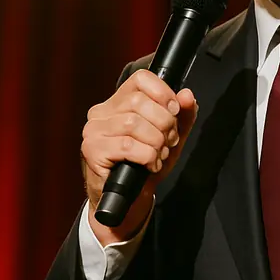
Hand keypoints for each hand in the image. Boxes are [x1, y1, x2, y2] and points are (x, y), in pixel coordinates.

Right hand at [81, 69, 197, 242]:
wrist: (129, 200)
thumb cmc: (146, 164)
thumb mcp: (171, 137)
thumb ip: (183, 115)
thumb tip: (187, 95)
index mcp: (118, 102)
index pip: (141, 78)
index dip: (163, 92)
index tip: (174, 111)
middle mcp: (101, 112)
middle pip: (140, 101)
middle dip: (164, 123)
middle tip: (168, 141)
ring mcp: (93, 130)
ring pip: (134, 123)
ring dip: (156, 142)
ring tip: (159, 155)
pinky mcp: (92, 150)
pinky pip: (128, 146)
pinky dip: (147, 157)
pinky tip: (149, 165)